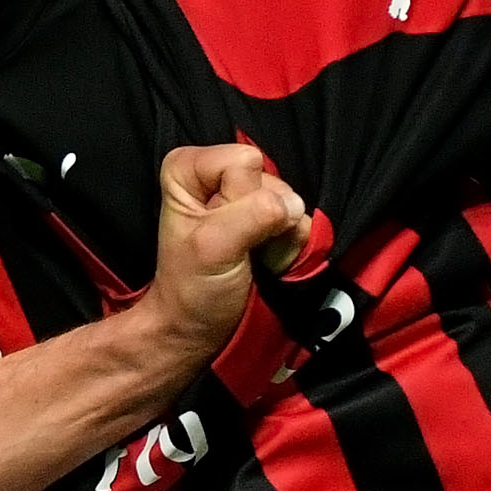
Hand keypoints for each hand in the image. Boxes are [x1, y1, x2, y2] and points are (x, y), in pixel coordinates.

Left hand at [148, 143, 311, 362]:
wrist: (200, 329)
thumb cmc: (193, 289)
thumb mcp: (212, 248)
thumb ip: (251, 216)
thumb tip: (291, 205)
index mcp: (189, 169)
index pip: (244, 161)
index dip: (240, 199)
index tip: (220, 232)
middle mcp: (219, 174)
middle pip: (270, 179)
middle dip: (265, 218)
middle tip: (243, 250)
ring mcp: (248, 196)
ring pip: (289, 199)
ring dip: (281, 235)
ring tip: (255, 258)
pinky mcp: (270, 218)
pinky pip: (301, 219)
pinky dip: (291, 244)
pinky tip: (269, 260)